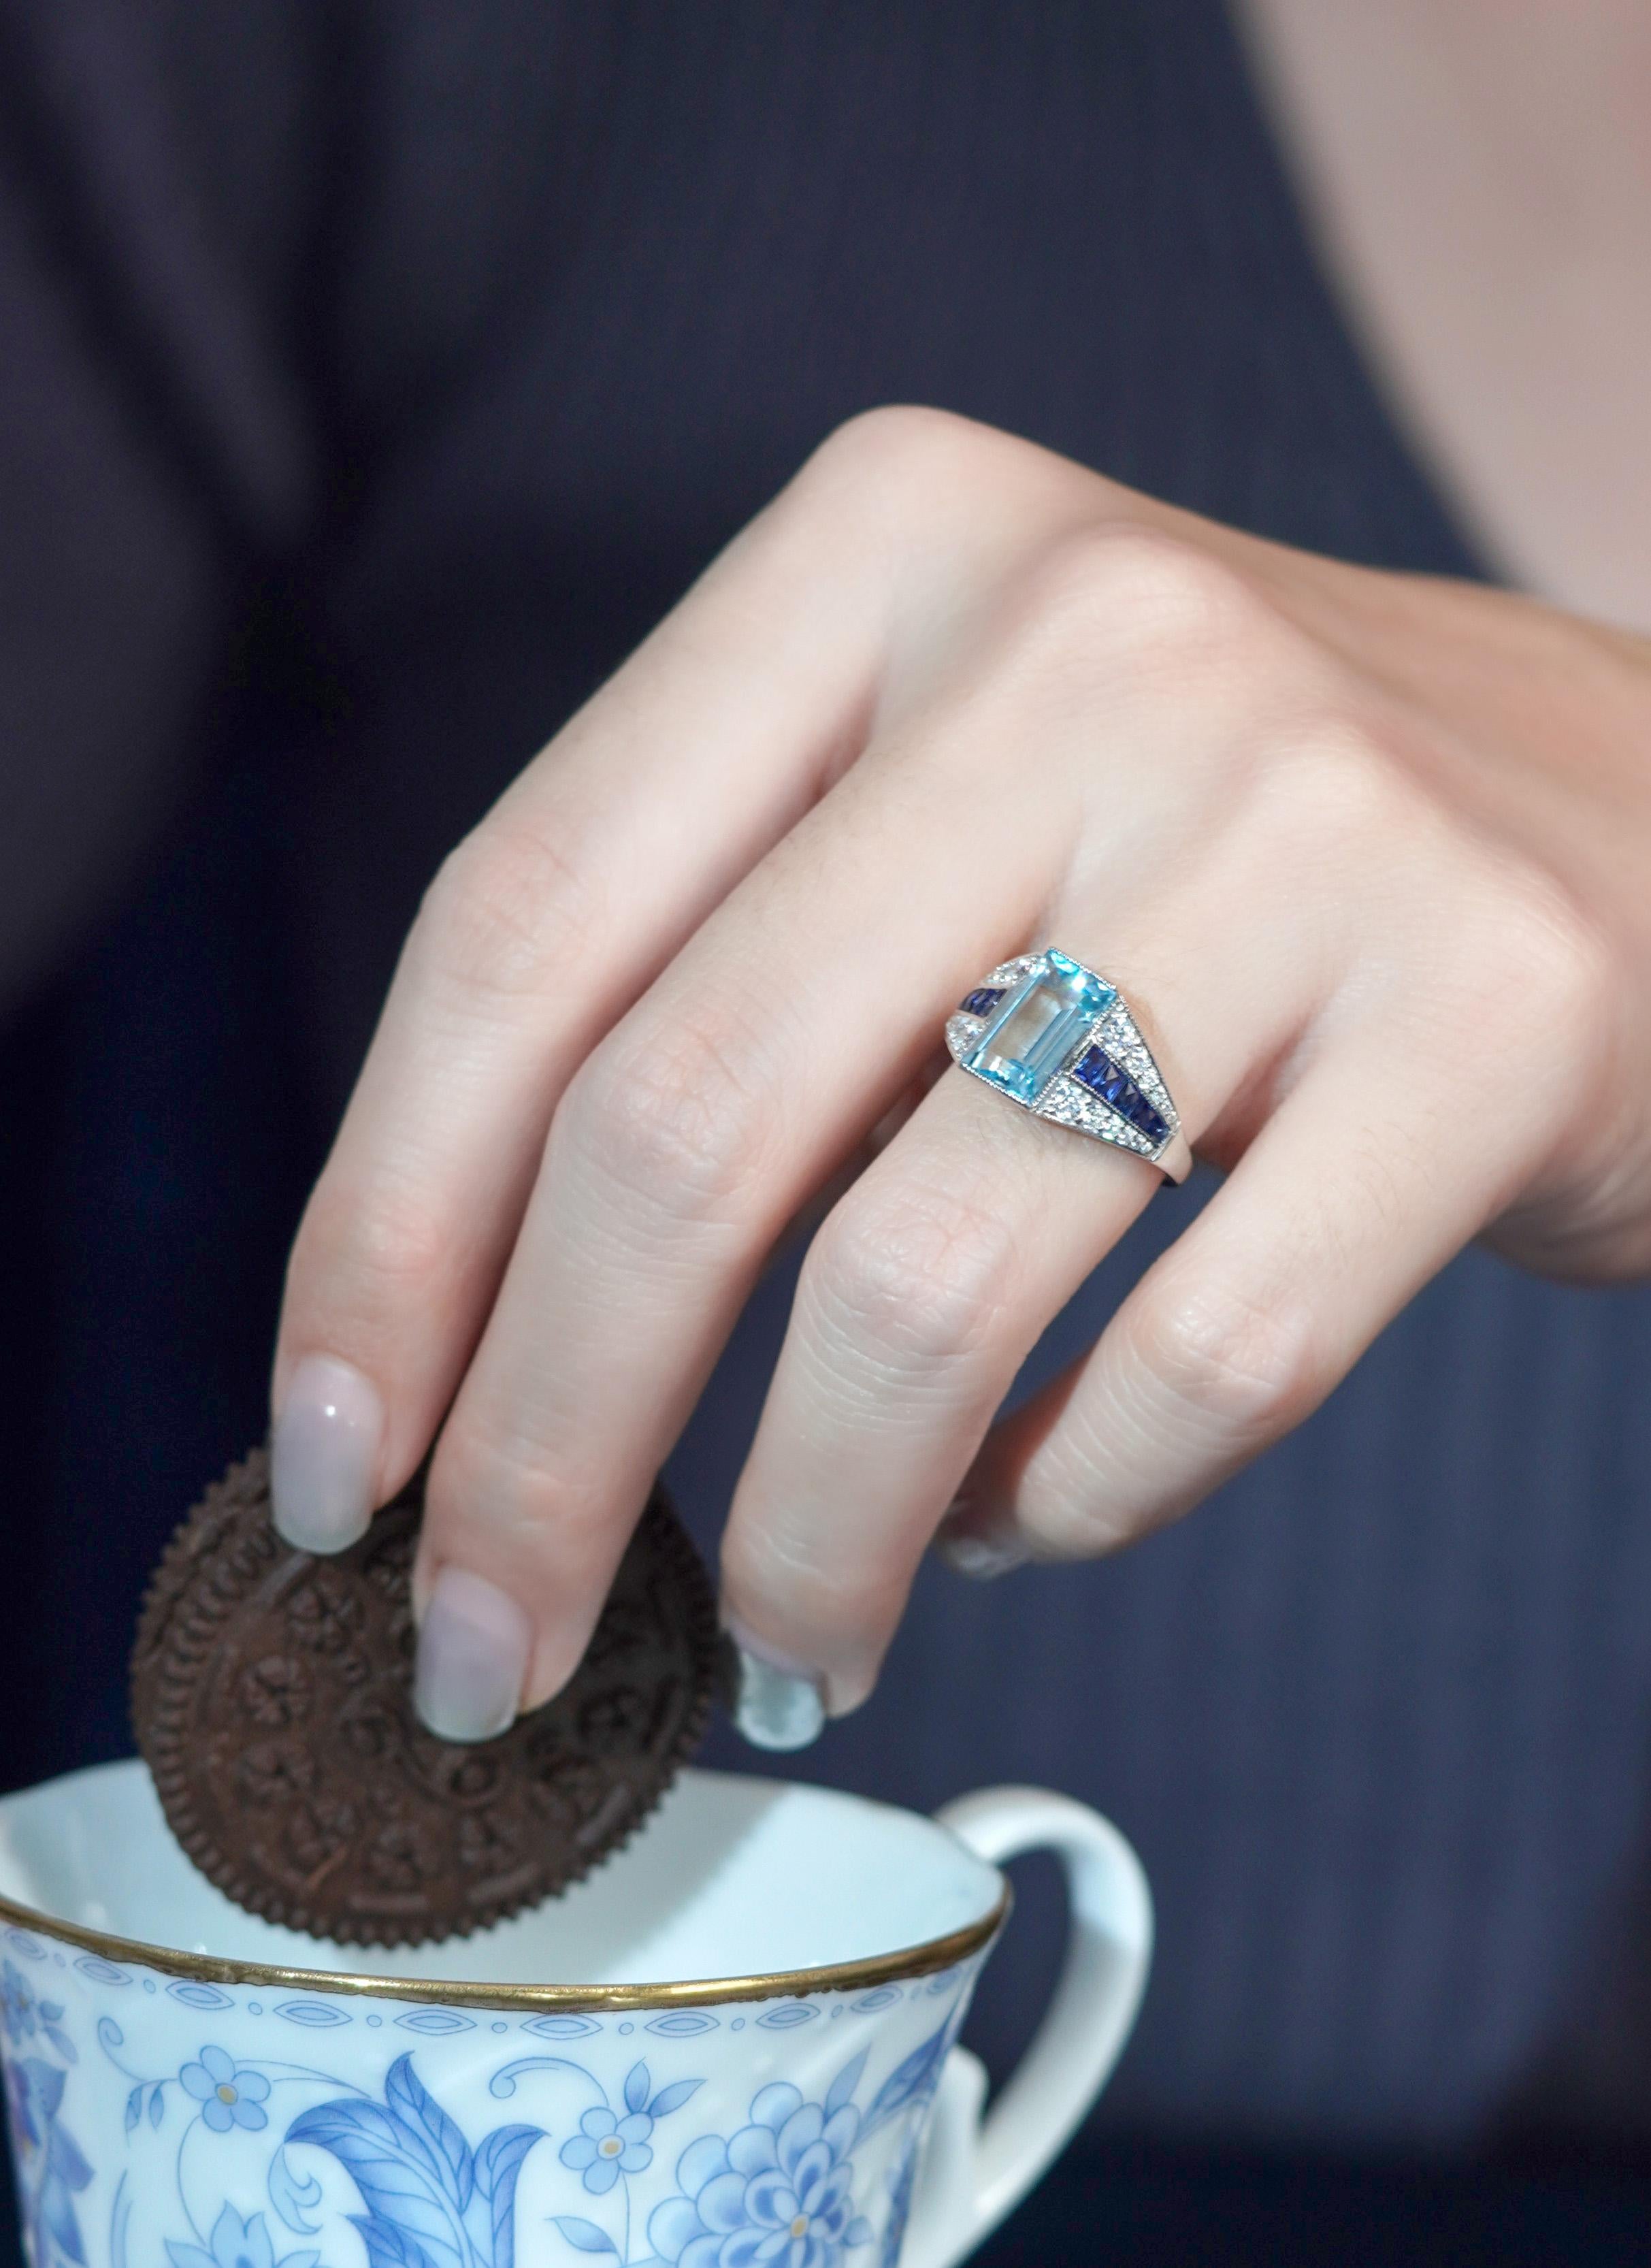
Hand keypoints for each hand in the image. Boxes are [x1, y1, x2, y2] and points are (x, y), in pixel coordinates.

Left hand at [268, 408, 1650, 1746]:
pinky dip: (1070, 1502)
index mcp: (883, 546)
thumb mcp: (939, 820)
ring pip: (924, 1276)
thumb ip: (722, 993)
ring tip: (786, 1633)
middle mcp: (1076, 635)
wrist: (1636, 826)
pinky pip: (1196, 1361)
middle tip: (489, 1646)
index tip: (333, 1473)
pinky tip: (1028, 1513)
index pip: (523, 922)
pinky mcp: (1490, 1003)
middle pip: (679, 1118)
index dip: (385, 1234)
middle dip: (544, 1450)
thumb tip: (465, 1351)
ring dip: (802, 1530)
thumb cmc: (1210, 863)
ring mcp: (1301, 812)